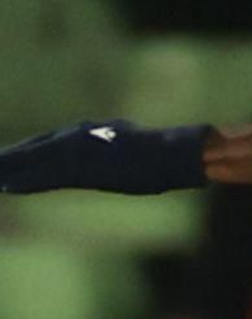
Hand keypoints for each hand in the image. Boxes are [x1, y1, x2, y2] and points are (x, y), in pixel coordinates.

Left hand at [0, 121, 207, 195]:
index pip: (49, 142)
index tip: (11, 159)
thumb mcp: (130, 143)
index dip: (29, 151)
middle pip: (35, 148)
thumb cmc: (159, 152)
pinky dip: (25, 181)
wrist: (169, 153)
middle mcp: (76, 137)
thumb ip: (112, 146)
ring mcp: (77, 153)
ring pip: (34, 161)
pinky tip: (8, 187)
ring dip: (10, 170)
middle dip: (12, 158)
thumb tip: (116, 155)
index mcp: (87, 131)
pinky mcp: (80, 170)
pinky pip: (45, 177)